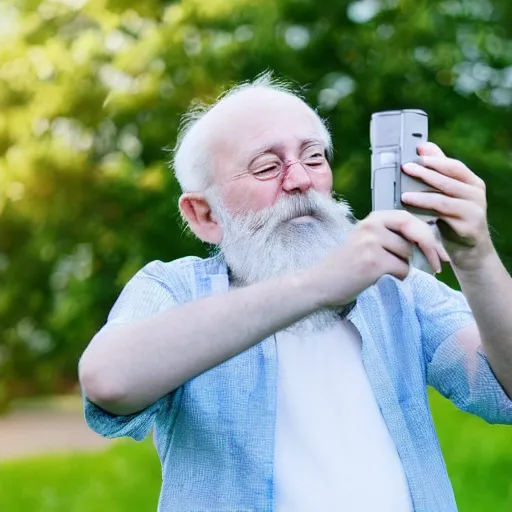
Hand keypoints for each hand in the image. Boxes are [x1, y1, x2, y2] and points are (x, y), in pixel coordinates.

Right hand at [309, 209, 448, 307]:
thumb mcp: (368, 241)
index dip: (428, 234)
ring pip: (409, 255)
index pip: (409, 218)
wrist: (321, 283)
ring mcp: (371, 243)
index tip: (439, 250)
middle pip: (415, 233)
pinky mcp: (373, 262)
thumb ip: (393, 235)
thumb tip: (431, 240)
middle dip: (431, 249)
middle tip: (438, 264)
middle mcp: (371, 226)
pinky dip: (399, 277)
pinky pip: (403, 269)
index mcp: (372, 218)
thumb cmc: (348, 265)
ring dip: (405, 266)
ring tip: (385, 271)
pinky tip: (380, 278)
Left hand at [401, 142, 493, 270]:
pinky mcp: (468, 228)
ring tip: (404, 195)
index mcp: (472, 183)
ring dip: (421, 196)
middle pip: (447, 181)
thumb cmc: (454, 220)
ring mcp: (474, 211)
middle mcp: (476, 195)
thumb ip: (439, 172)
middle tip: (405, 168)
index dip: (435, 159)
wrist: (471, 253)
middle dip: (424, 173)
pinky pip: (443, 219)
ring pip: (443, 200)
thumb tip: (424, 146)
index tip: (417, 153)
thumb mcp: (448, 196)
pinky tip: (411, 213)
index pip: (454, 166)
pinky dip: (426, 214)